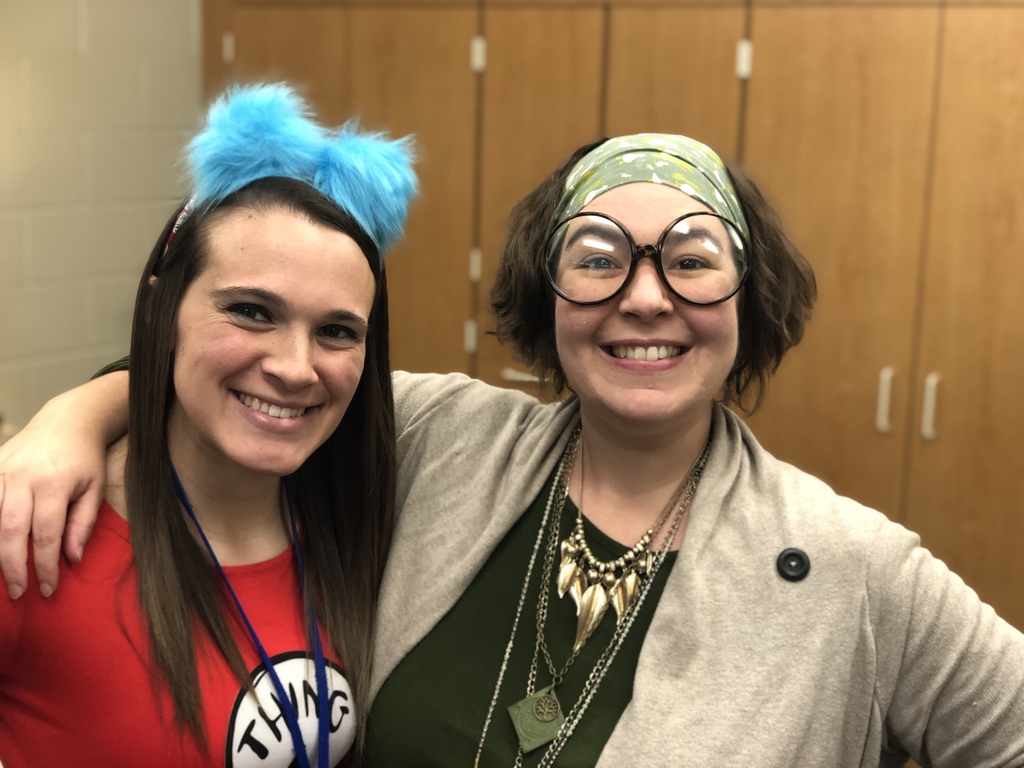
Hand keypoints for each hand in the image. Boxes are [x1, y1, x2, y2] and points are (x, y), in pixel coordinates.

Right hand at [0, 372, 127, 598]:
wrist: (68, 420)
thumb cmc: (85, 458)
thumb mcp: (94, 489)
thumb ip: (83, 524)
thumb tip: (71, 558)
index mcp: (55, 483)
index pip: (47, 535)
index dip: (45, 566)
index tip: (47, 589)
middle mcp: (24, 477)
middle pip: (11, 530)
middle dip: (13, 566)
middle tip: (18, 592)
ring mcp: (3, 470)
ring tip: (2, 575)